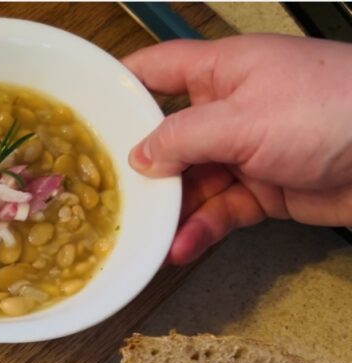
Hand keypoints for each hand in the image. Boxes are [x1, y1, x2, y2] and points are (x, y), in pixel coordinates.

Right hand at [123, 34, 351, 263]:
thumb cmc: (329, 111)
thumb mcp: (242, 120)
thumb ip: (181, 138)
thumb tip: (139, 158)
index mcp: (220, 70)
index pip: (154, 69)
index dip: (116, 87)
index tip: (78, 113)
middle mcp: (228, 107)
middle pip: (166, 136)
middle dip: (137, 166)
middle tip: (100, 194)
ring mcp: (247, 150)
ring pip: (190, 181)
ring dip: (167, 210)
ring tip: (138, 236)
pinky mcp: (265, 189)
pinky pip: (220, 211)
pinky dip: (200, 230)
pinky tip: (179, 249)